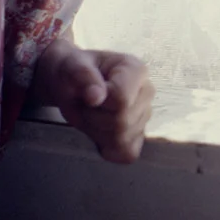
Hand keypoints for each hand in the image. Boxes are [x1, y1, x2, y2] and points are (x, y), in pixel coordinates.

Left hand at [32, 37, 155, 164]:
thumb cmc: (74, 71)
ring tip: (91, 113)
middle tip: (85, 105)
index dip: (99, 102)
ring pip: (122, 139)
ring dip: (96, 131)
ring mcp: (145, 115)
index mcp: (136, 70)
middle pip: (121, 122)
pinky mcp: (139, 135)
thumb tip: (96, 97)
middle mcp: (147, 91)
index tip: (88, 93)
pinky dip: (108, 148)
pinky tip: (99, 131)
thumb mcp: (72, 67)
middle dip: (93, 118)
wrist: (72, 83)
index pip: (122, 100)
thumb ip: (83, 76)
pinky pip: (127, 153)